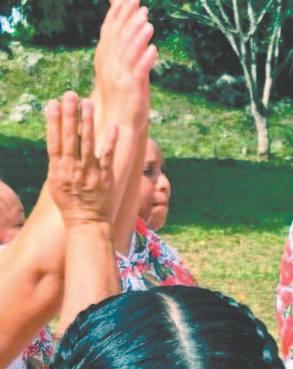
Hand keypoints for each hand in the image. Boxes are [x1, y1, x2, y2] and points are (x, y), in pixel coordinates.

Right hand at [46, 93, 117, 225]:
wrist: (86, 223)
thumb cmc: (70, 203)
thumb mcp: (56, 182)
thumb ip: (58, 162)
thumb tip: (58, 142)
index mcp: (59, 170)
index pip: (54, 141)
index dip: (53, 122)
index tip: (52, 103)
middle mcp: (73, 169)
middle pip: (70, 138)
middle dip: (69, 115)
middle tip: (69, 95)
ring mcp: (90, 173)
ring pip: (88, 144)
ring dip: (87, 123)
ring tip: (88, 104)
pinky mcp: (106, 178)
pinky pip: (109, 157)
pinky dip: (111, 142)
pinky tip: (114, 126)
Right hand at [94, 0, 156, 126]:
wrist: (119, 121)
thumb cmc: (122, 93)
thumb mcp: (120, 67)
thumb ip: (123, 47)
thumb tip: (127, 29)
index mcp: (105, 57)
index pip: (110, 30)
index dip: (119, 14)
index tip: (129, 0)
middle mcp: (109, 64)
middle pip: (119, 37)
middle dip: (130, 20)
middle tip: (140, 6)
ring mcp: (119, 76)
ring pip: (129, 52)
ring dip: (139, 37)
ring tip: (149, 24)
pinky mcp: (131, 88)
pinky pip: (139, 71)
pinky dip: (146, 59)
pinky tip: (154, 49)